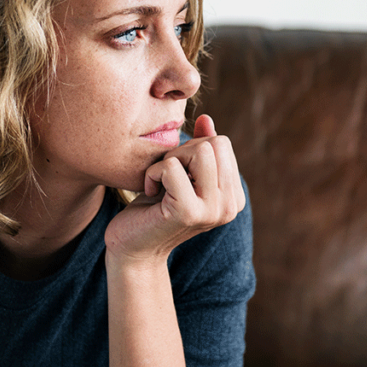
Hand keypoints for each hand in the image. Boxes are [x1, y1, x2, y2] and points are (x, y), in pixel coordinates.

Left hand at [105, 114, 244, 264]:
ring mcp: (212, 211)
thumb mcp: (181, 174)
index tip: (177, 174)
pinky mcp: (188, 213)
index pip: (222, 143)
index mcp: (234, 197)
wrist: (133, 248)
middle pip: (214, 143)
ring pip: (200, 151)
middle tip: (166, 177)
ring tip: (161, 182)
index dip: (192, 149)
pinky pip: (171, 167)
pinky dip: (153, 173)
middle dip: (182, 151)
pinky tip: (150, 192)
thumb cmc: (154, 208)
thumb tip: (206, 119)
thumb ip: (199, 148)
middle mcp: (230, 206)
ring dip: (170, 160)